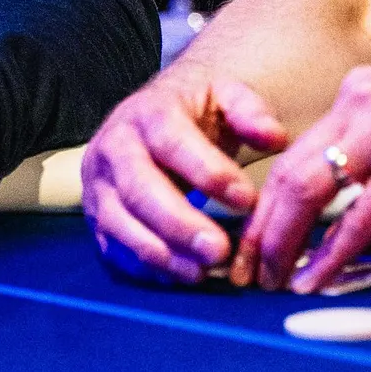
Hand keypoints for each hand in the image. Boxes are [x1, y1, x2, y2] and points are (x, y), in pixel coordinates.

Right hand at [81, 64, 289, 281]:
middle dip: (179, 224)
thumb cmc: (192, 111)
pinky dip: (143, 267)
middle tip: (219, 251)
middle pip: (138, 190)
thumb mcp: (223, 95)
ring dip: (160, 253)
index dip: (207, 173)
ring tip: (200, 272)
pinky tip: (177, 276)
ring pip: (119, 223)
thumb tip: (275, 138)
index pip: (172, 142)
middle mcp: (114, 148)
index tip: (247, 200)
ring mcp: (98, 185)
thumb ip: (251, 113)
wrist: (147, 114)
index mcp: (147, 113)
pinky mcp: (95, 215)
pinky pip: (111, 246)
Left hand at [240, 63, 370, 291]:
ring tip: (269, 280)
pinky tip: (315, 277)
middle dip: (260, 228)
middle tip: (245, 268)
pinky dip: (330, 254)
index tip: (253, 238)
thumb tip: (354, 225)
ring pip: (308, 193)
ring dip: (282, 243)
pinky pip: (358, 219)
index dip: (267, 202)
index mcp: (361, 93)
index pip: (295, 153)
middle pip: (288, 173)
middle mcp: (361, 105)